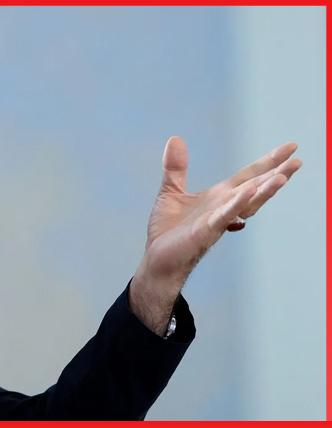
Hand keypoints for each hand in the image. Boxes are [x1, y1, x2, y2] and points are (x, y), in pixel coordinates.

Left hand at [129, 137, 301, 334]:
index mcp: (219, 196)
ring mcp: (218, 220)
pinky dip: (236, 204)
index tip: (291, 147)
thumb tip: (175, 139)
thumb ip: (176, 167)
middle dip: (277, 174)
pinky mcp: (206, 231)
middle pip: (256, 187)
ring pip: (247, 203)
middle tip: (297, 160)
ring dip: (265, 191)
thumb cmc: (168, 230)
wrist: (158, 259)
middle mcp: (224, 206)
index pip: (249, 175)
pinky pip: (224, 216)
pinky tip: (248, 192)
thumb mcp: (170, 191)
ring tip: (282, 177)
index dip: (269, 161)